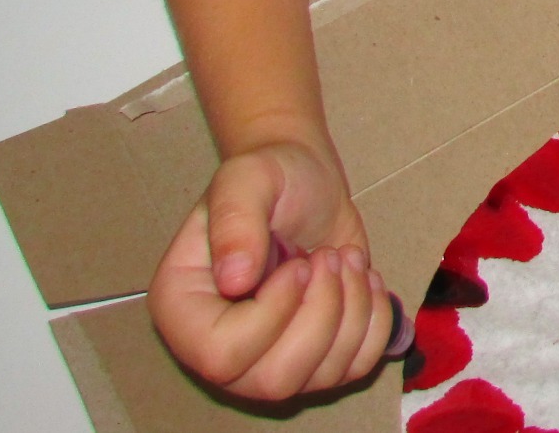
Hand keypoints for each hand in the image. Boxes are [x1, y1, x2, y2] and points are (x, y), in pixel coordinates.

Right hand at [148, 141, 393, 399]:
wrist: (307, 182)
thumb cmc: (271, 177)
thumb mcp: (247, 179)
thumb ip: (236, 221)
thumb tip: (234, 280)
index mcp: (184, 307)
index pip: (220, 354)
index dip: (273, 313)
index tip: (298, 264)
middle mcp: (218, 346)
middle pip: (274, 380)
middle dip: (321, 314)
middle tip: (328, 257)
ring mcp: (268, 358)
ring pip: (319, 377)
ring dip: (352, 310)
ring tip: (345, 258)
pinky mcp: (315, 356)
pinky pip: (355, 367)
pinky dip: (374, 322)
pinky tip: (363, 279)